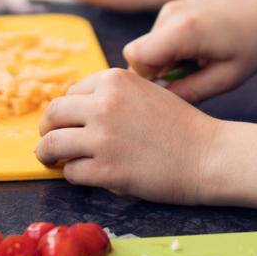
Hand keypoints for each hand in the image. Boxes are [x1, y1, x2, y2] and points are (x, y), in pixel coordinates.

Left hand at [34, 68, 220, 204]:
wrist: (209, 155)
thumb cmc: (181, 126)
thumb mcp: (145, 92)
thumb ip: (112, 96)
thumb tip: (76, 112)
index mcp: (113, 80)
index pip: (69, 93)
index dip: (66, 112)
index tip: (66, 124)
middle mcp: (103, 104)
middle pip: (52, 115)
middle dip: (47, 130)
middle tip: (50, 143)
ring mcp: (102, 137)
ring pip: (52, 144)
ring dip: (48, 155)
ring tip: (53, 161)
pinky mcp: (106, 169)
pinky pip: (71, 172)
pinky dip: (73, 176)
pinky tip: (86, 176)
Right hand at [120, 0, 256, 103]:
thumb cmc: (255, 42)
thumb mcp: (228, 77)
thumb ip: (191, 93)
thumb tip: (160, 108)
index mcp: (184, 30)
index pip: (135, 58)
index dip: (146, 79)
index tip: (172, 88)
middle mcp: (171, 14)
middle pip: (139, 55)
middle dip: (158, 74)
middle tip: (193, 80)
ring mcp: (171, 8)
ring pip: (150, 49)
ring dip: (169, 63)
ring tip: (203, 63)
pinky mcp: (174, 7)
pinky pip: (159, 39)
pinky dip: (174, 51)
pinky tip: (201, 52)